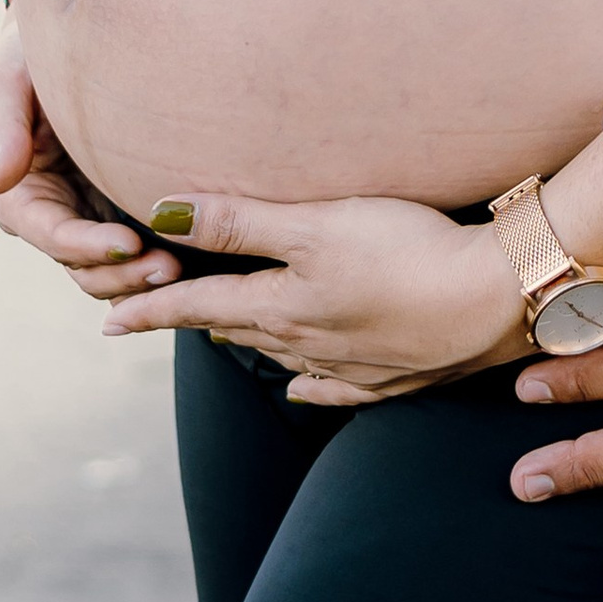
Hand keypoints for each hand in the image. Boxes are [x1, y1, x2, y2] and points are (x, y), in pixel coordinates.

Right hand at [0, 24, 180, 300]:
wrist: (76, 38)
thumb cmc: (31, 56)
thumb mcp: (6, 79)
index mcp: (21, 195)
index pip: (50, 234)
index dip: (86, 246)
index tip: (129, 243)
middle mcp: (56, 216)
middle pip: (85, 265)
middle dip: (124, 273)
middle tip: (171, 269)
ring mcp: (92, 217)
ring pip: (115, 268)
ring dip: (146, 276)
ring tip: (187, 268)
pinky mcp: (125, 208)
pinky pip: (144, 247)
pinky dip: (166, 256)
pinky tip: (201, 260)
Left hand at [96, 190, 524, 402]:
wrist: (495, 299)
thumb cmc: (406, 250)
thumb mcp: (317, 224)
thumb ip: (239, 221)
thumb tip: (158, 215)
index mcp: (281, 306)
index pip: (199, 304)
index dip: (151, 309)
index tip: (108, 321)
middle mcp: (306, 343)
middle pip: (238, 329)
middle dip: (197, 319)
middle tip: (163, 313)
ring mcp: (352, 364)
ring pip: (282, 354)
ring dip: (248, 341)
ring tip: (224, 331)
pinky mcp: (395, 373)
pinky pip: (335, 386)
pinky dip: (309, 382)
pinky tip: (300, 383)